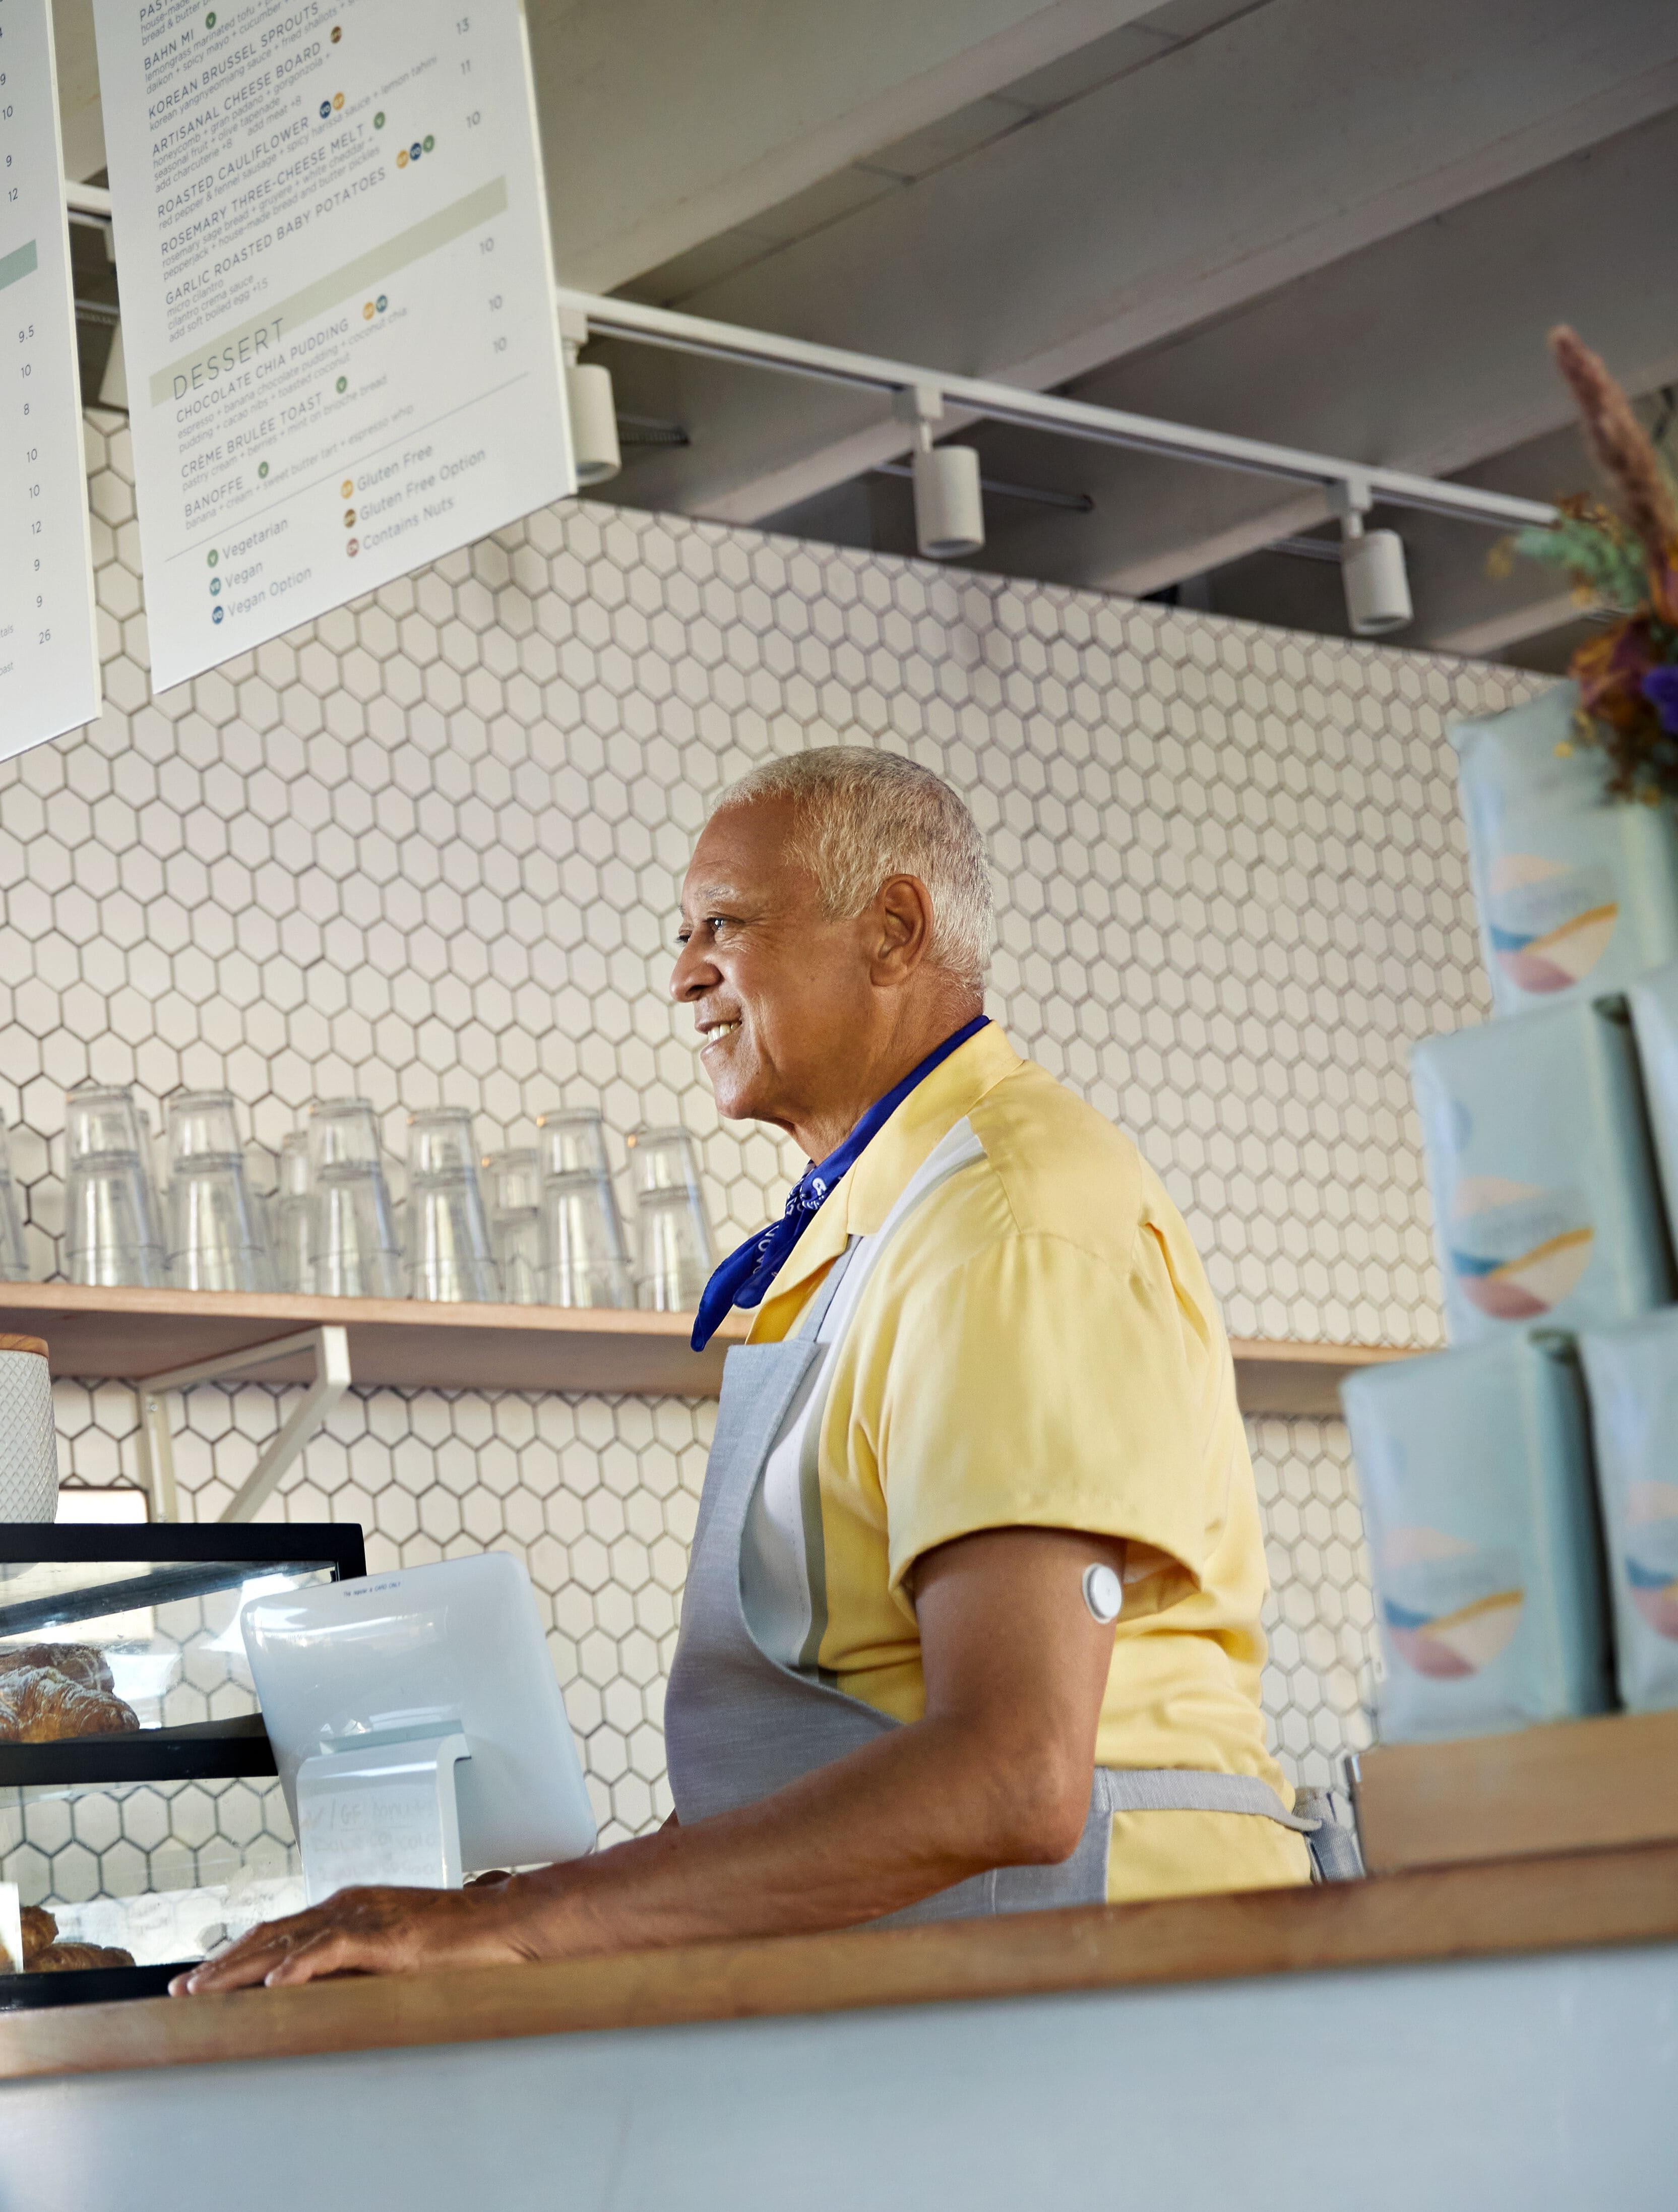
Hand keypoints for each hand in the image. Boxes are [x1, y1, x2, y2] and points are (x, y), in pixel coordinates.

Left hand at [169, 1879, 540, 1995]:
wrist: (503, 1922)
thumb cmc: (457, 1940)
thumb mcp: (395, 1951)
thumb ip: (359, 1961)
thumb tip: (321, 1990)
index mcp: (349, 1907)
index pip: (279, 1930)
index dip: (237, 1953)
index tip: (202, 1977)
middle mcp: (349, 1904)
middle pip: (271, 1934)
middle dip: (222, 1963)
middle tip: (183, 1990)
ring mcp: (365, 1915)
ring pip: (288, 1941)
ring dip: (241, 1968)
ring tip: (206, 1992)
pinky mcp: (385, 1933)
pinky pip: (331, 1949)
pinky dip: (299, 1966)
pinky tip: (274, 1985)